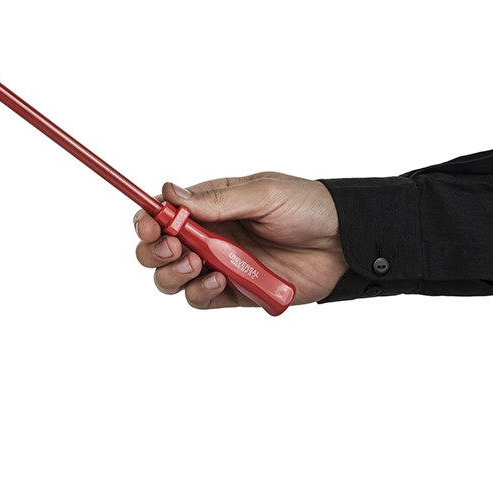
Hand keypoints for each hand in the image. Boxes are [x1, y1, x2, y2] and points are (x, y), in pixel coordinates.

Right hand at [134, 172, 348, 309]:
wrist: (343, 243)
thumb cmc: (308, 208)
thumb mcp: (264, 194)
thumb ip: (217, 200)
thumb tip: (170, 193)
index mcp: (212, 206)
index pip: (165, 212)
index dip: (149, 220)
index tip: (150, 225)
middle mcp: (211, 235)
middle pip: (159, 248)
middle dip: (154, 250)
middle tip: (173, 247)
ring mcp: (221, 264)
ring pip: (173, 277)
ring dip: (173, 273)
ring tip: (197, 264)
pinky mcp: (235, 291)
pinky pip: (201, 298)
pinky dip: (201, 292)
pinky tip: (220, 280)